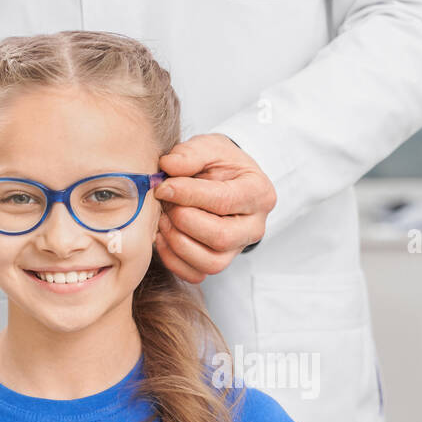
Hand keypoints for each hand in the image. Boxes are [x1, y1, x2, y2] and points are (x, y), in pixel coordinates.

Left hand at [152, 134, 276, 282]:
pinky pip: (197, 274)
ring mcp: (238, 249)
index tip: (163, 187)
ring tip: (163, 219)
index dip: (189, 195)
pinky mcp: (220, 262)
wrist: (224, 181)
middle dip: (184, 221)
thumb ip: (191, 153)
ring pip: (211, 262)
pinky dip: (174, 260)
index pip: (224, 201)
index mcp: (259, 193)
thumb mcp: (210, 147)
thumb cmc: (219, 164)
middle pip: (220, 237)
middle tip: (164, 203)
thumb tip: (168, 166)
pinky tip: (163, 237)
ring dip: (178, 243)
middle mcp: (254, 227)